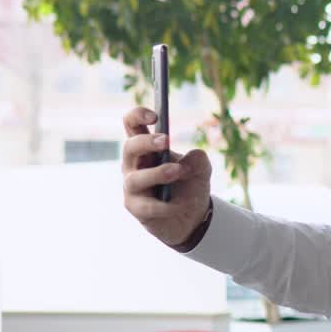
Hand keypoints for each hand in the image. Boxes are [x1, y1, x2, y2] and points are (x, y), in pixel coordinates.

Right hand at [121, 106, 212, 247]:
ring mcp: (132, 187)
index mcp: (147, 148)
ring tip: (177, 171)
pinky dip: (168, 204)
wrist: (193, 215)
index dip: (137, 116)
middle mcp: (134, 165)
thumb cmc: (191, 183)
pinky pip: (147, 206)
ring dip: (157, 173)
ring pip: (135, 178)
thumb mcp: (201, 167)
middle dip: (146, 143)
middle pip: (129, 147)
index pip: (132, 125)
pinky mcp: (136, 208)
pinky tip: (185, 203)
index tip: (155, 116)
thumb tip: (184, 165)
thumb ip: (197, 159)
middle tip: (167, 141)